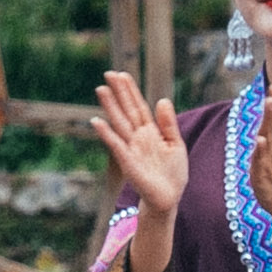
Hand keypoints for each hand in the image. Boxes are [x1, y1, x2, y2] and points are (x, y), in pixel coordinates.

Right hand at [86, 69, 190, 221]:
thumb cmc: (173, 173)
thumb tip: (162, 99)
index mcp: (150, 131)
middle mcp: (138, 137)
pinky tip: (96, 121)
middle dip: (118, 93)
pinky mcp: (128, 162)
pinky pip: (116, 144)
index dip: (130, 91)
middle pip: (126, 110)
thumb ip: (168, 124)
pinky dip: (106, 133)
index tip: (122, 74)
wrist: (169, 198)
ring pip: (119, 123)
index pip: (138, 106)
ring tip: (101, 89)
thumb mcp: (175, 144)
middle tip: (107, 73)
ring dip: (110, 107)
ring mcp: (131, 148)